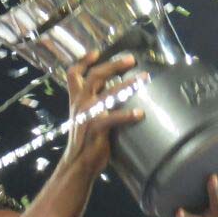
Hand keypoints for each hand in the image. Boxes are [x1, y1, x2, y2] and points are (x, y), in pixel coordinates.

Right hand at [60, 50, 144, 179]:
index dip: (83, 61)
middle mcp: (80, 103)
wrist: (78, 163)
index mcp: (76, 100)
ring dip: (128, 84)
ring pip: (109, 92)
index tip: (96, 52)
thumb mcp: (86, 117)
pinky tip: (140, 114)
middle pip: (95, 75)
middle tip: (131, 59)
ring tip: (144, 78)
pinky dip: (128, 115)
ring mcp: (87, 115)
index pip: (73, 74)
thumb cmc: (86, 141)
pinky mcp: (95, 128)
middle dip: (114, 65)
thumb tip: (115, 94)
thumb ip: (96, 104)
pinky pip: (113, 118)